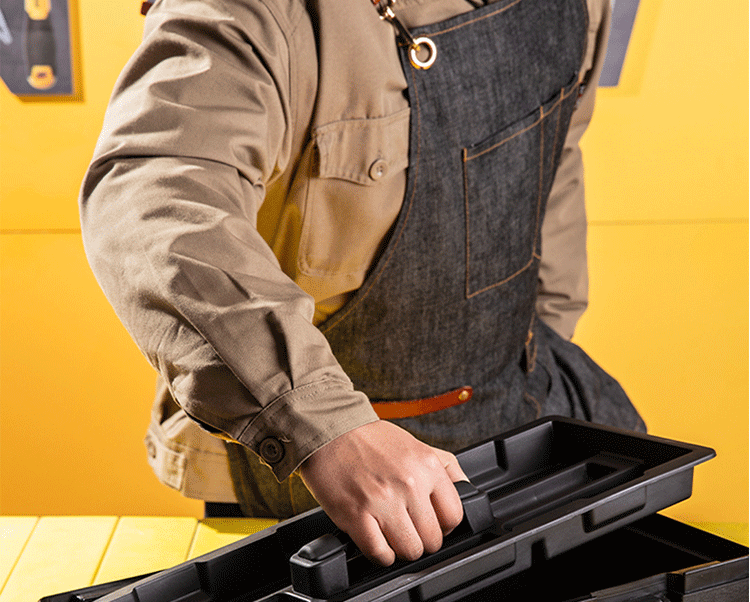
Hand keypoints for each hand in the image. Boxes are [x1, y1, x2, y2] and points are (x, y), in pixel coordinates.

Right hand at [299, 420, 467, 565]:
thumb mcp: (418, 444)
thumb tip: (466, 489)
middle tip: (408, 526)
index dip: (444, 525)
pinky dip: (381, 553)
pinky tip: (376, 538)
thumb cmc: (370, 439)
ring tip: (391, 532)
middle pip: (433, 539)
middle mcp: (409, 484)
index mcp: (427, 466)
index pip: (454, 516)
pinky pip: (380, 554)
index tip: (432, 522)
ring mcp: (383, 502)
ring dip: (401, 547)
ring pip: (409, 551)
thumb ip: (446, 467)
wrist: (330, 431)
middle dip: (422, 538)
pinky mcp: (357, 516)